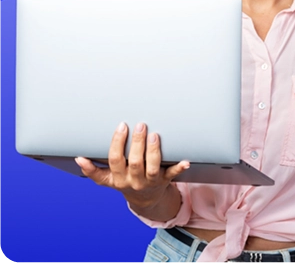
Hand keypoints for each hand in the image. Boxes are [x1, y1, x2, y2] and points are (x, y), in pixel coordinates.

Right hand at [75, 122, 189, 209]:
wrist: (145, 200)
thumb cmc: (125, 181)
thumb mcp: (107, 179)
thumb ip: (93, 170)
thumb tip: (78, 158)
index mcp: (117, 178)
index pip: (115, 160)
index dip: (117, 143)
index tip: (121, 126)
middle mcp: (133, 181)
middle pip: (134, 162)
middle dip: (137, 143)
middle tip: (140, 125)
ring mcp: (150, 182)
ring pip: (152, 168)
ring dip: (154, 151)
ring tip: (155, 135)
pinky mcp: (164, 181)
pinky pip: (172, 175)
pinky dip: (179, 168)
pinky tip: (185, 160)